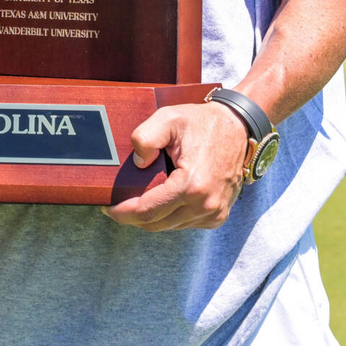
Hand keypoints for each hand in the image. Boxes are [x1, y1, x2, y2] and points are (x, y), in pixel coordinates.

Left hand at [103, 103, 245, 231]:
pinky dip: (170, 216)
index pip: (147, 211)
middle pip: (156, 224)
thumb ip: (145, 138)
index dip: (123, 213)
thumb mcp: (168, 118)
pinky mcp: (218, 216)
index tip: (106, 208)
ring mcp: (214, 213)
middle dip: (132, 217)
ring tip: (137, 199)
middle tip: (116, 205)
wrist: (239, 127)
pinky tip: (162, 200)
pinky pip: (185, 224)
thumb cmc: (203, 123)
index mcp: (191, 186)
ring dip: (152, 217)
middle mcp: (205, 205)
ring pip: (170, 226)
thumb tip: (137, 164)